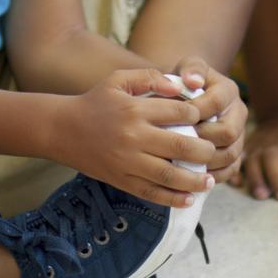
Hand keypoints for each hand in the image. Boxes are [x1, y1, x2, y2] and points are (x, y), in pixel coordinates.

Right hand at [55, 68, 215, 208]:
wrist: (62, 129)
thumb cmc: (95, 101)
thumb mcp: (119, 79)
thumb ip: (151, 77)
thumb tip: (180, 89)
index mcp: (136, 109)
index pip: (179, 114)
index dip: (198, 116)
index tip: (205, 119)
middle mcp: (134, 137)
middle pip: (180, 147)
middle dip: (204, 151)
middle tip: (214, 152)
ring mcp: (128, 162)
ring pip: (169, 175)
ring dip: (194, 181)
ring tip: (210, 181)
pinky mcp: (121, 180)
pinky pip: (151, 193)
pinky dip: (172, 199)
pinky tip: (189, 199)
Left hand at [175, 56, 246, 180]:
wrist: (188, 99)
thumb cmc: (183, 83)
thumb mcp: (186, 68)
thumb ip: (190, 69)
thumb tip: (193, 81)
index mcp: (229, 90)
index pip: (216, 103)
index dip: (195, 112)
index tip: (173, 118)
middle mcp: (239, 112)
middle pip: (228, 132)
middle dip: (201, 140)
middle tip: (177, 145)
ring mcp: (240, 135)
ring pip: (231, 154)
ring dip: (206, 161)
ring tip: (183, 163)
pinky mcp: (236, 154)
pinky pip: (230, 170)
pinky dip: (213, 176)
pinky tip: (192, 176)